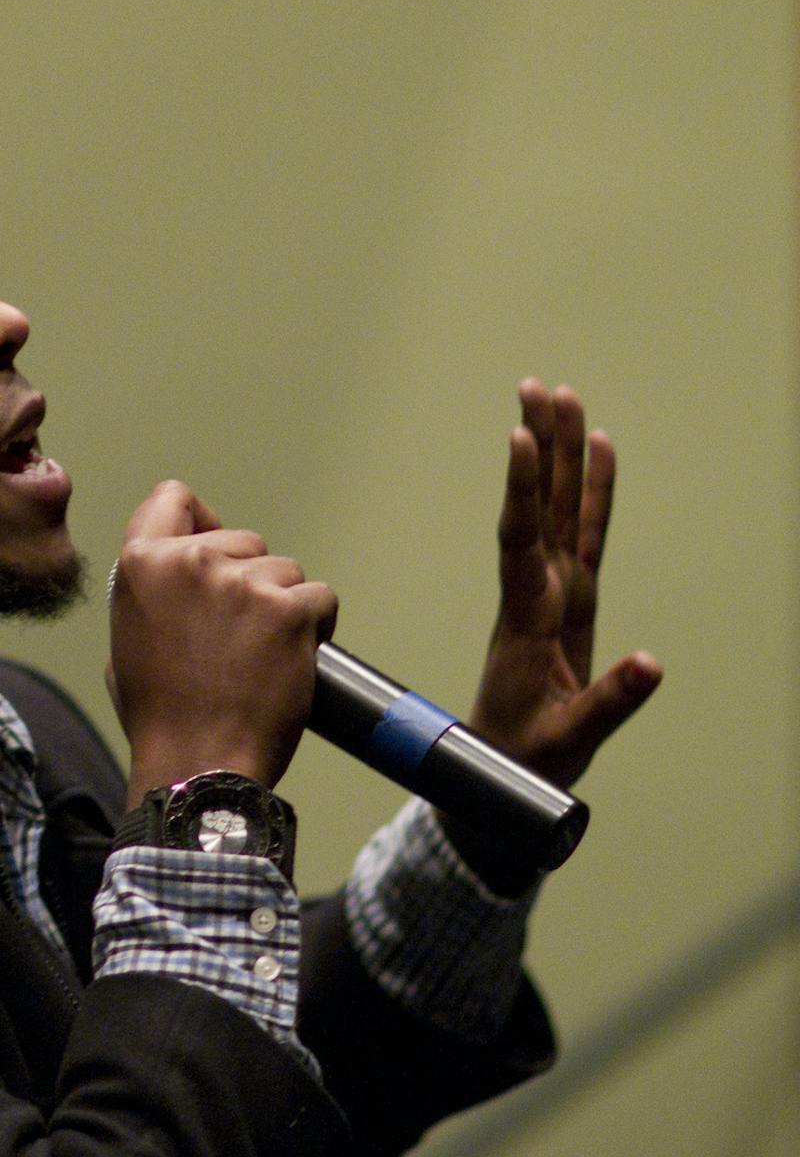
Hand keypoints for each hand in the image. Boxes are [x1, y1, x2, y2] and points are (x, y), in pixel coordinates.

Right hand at [107, 480, 337, 808]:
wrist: (198, 765)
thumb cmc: (161, 715)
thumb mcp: (125, 641)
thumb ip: (151, 595)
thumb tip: (178, 583)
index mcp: (141, 565)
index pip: (173, 498)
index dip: (200, 519)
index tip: (214, 546)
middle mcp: (189, 562)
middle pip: (243, 540)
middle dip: (250, 578)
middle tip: (239, 633)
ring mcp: (242, 583)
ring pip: (286, 569)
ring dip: (283, 606)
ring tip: (262, 656)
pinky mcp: (289, 610)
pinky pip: (320, 598)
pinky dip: (314, 627)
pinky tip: (292, 660)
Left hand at [468, 379, 661, 789]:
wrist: (503, 769)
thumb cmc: (526, 757)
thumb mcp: (568, 738)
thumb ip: (610, 702)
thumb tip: (652, 663)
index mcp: (526, 618)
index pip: (520, 541)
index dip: (521, 490)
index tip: (518, 439)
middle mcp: (535, 591)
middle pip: (539, 507)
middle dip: (542, 447)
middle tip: (540, 388)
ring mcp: (552, 590)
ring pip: (558, 510)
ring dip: (560, 455)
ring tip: (563, 397)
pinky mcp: (571, 599)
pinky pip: (584, 533)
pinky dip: (592, 491)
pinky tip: (598, 450)